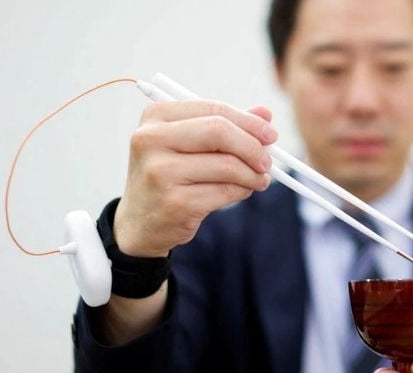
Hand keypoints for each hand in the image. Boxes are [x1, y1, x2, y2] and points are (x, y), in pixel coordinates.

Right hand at [114, 101, 276, 256]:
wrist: (141, 221)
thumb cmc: (171, 174)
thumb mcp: (191, 143)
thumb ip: (227, 126)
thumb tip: (266, 113)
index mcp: (155, 116)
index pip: (213, 110)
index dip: (249, 122)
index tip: (271, 135)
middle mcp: (151, 140)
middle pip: (219, 132)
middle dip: (253, 147)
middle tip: (268, 161)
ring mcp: (160, 172)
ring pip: (227, 165)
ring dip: (252, 174)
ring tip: (259, 180)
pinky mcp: (175, 202)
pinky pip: (225, 191)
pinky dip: (242, 191)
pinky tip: (243, 191)